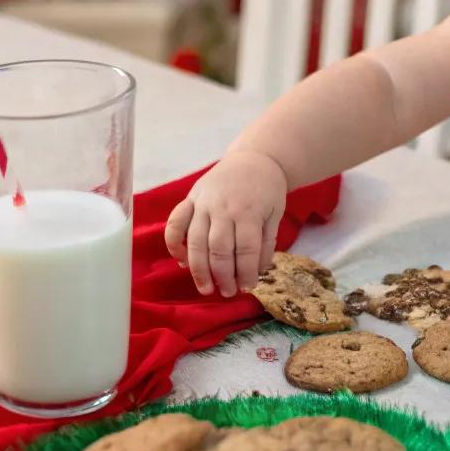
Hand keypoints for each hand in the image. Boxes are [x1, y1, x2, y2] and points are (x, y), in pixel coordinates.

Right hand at [164, 149, 287, 296]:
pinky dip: (173, 243)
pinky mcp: (190, 198)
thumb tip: (256, 272)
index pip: (245, 249)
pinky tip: (181, 260)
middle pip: (218, 249)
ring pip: (195, 240)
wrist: (254, 158)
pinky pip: (175, 222)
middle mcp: (222, 207)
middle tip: (226, 292)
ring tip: (205, 288)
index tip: (248, 287)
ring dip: (198, 268)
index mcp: (248, 211)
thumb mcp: (275, 214)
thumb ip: (265, 243)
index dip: (246, 272)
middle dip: (222, 276)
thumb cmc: (267, 189)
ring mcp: (203, 202)